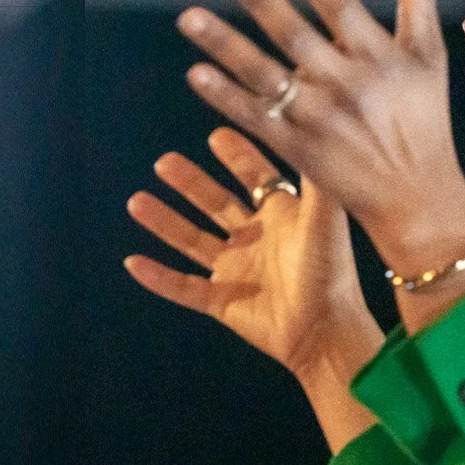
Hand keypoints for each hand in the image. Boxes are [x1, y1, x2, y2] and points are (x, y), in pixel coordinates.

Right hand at [123, 126, 376, 382]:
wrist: (325, 331)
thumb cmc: (331, 273)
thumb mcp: (325, 218)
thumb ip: (316, 178)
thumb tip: (313, 133)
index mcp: (282, 218)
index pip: (255, 179)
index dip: (237, 157)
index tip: (217, 134)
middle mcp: (257, 241)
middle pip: (216, 204)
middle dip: (190, 183)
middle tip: (164, 162)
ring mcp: (237, 271)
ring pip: (192, 241)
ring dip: (164, 222)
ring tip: (137, 201)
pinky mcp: (223, 303)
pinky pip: (184, 288)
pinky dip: (159, 278)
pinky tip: (133, 261)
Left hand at [175, 0, 464, 274]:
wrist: (415, 199)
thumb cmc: (423, 118)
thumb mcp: (428, 58)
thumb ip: (418, 0)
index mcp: (379, 58)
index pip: (341, 7)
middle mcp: (347, 86)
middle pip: (295, 36)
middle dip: (261, 0)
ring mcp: (318, 120)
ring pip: (264, 76)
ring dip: (225, 46)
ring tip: (189, 17)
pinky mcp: (297, 149)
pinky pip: (255, 118)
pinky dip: (226, 98)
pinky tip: (197, 73)